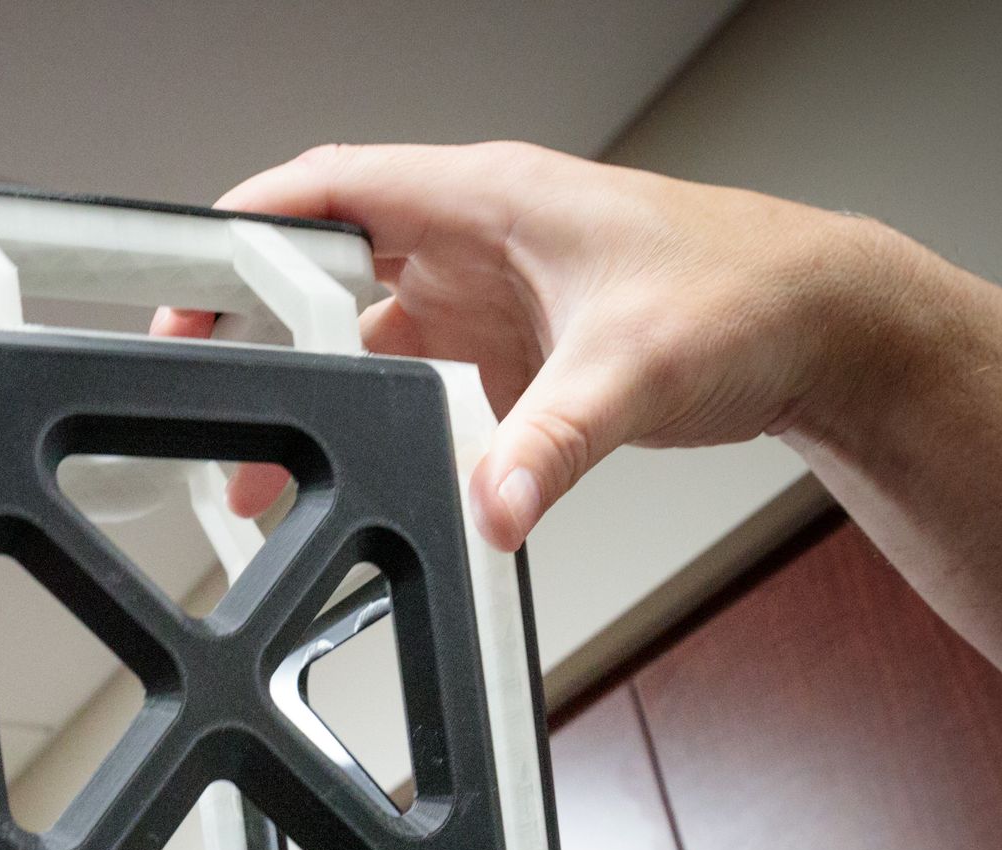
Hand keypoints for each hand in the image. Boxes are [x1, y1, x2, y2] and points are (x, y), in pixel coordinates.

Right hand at [156, 142, 903, 548]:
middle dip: (258, 331)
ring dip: (317, 398)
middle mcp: (479, 239)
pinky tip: (362, 474)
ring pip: (367, 338)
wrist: (820, 328)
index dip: (246, 225)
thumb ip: (551, 446)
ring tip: (266, 474)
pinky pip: (420, 386)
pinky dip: (381, 428)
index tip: (181, 276)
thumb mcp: (635, 370)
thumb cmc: (747, 293)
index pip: (333, 189)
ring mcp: (492, 298)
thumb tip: (491, 509)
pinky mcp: (514, 355)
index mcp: (490, 198)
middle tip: (205, 392)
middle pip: (328, 269)